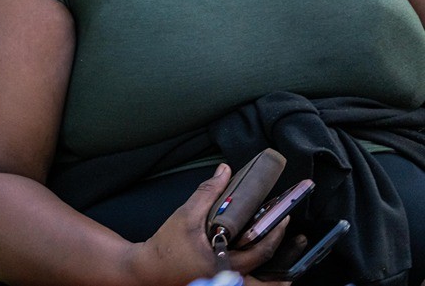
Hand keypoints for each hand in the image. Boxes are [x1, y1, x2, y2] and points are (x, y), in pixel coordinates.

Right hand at [122, 164, 289, 285]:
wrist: (148, 269)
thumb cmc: (166, 245)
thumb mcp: (186, 215)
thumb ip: (207, 193)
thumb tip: (224, 172)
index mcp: (225, 262)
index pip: (261, 249)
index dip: (276, 232)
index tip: (285, 216)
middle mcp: (230, 278)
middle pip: (268, 276)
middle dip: (285, 257)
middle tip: (297, 240)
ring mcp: (226, 284)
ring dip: (275, 278)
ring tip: (289, 270)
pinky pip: (247, 285)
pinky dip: (258, 282)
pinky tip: (264, 276)